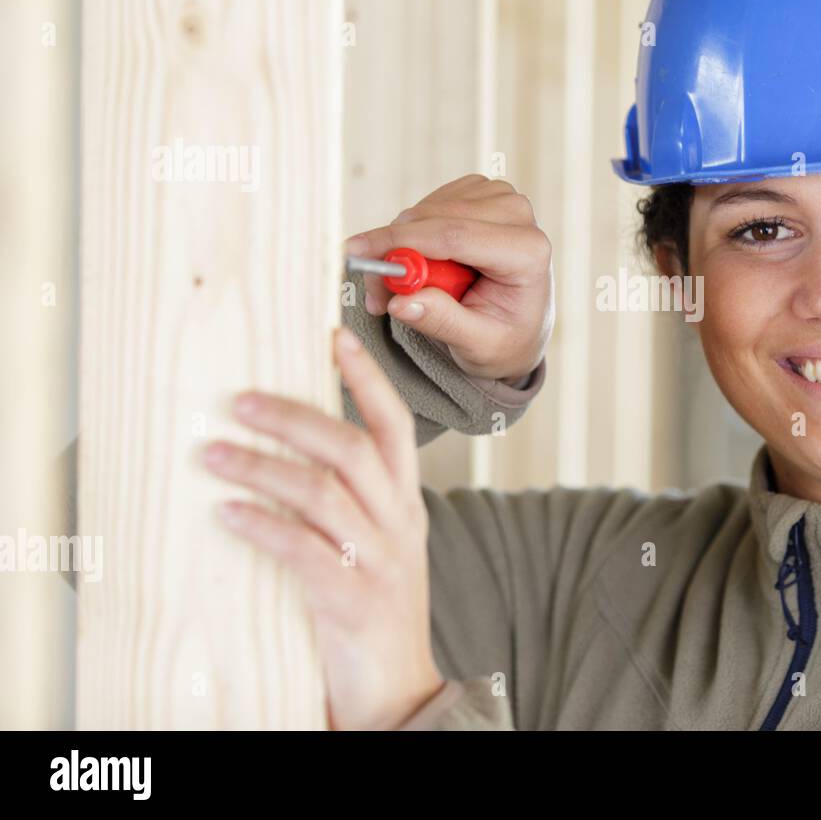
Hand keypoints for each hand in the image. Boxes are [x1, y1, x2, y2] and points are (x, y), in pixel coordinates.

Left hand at [203, 326, 442, 730]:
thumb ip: (346, 499)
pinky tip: (228, 514)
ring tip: (211, 455)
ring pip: (325, 494)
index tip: (333, 336)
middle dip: (295, 418)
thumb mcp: (375, 543)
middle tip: (240, 401)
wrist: (399, 689)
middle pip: (353, 449)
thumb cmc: (373, 608)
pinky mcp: (355, 602)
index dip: (366, 379)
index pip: (394, 425)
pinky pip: (306, 553)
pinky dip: (264, 528)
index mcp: (404, 502)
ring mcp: (382, 561)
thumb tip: (282, 449)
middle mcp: (400, 523)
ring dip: (263, 468)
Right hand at [345, 174, 553, 382]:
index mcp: (529, 251)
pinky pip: (424, 208)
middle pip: (434, 219)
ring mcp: (499, 197)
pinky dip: (411, 237)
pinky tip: (422, 267)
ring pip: (423, 212)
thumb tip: (401, 302)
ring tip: (406, 292)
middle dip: (393, 252)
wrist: (520, 325)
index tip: (356, 254)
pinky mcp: (478, 193)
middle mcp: (518, 214)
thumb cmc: (505, 338)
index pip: (454, 235)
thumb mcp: (478, 346)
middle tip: (376, 295)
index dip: (400, 243)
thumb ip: (443, 322)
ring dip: (400, 249)